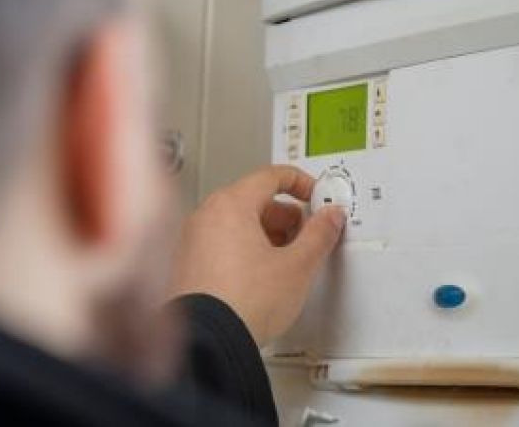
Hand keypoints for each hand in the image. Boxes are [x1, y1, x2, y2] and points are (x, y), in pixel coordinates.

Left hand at [169, 165, 345, 345]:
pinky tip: (261, 275)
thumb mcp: (296, 266)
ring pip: (238, 221)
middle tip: (306, 236)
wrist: (207, 343)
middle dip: (286, 215)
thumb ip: (319, 234)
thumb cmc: (243, 303)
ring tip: (285, 261)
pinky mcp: (188, 261)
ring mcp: (193, 238)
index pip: (271, 176)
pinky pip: (222, 240)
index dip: (300, 183)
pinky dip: (245, 247)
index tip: (315, 196)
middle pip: (255, 199)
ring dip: (267, 233)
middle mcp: (207, 215)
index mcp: (231, 204)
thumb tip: (330, 217)